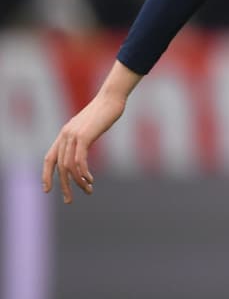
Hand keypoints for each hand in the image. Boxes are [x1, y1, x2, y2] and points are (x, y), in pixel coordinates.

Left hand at [42, 85, 128, 203]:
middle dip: (64, 186)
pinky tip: (90, 180)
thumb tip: (83, 148)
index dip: (46, 175)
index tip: (48, 190)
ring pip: (69, 166)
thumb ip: (84, 137)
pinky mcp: (83, 136)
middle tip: (70, 200)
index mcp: (65, 134)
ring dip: (78, 182)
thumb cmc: (105, 110)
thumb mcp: (91, 126)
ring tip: (88, 190)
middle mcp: (65, 135)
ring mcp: (73, 135)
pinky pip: (79, 160)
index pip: (49, 158)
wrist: (112, 98)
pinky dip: (83, 173)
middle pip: (60, 167)